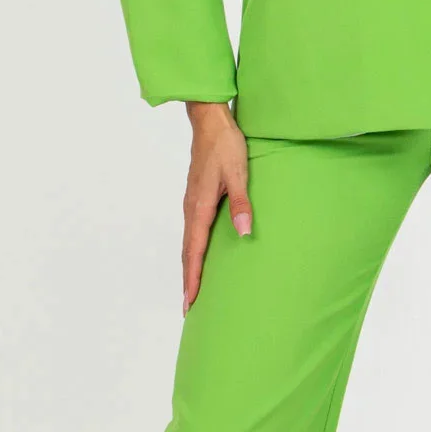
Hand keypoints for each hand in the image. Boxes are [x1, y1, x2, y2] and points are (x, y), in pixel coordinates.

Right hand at [182, 101, 251, 313]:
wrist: (210, 122)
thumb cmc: (226, 146)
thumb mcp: (240, 174)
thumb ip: (242, 204)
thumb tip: (243, 232)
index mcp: (200, 207)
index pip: (194, 251)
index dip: (193, 278)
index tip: (190, 302)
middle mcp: (191, 209)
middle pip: (187, 253)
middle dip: (188, 281)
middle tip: (189, 309)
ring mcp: (191, 204)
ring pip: (188, 244)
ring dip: (189, 268)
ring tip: (193, 290)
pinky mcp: (196, 199)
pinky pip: (192, 232)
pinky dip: (193, 251)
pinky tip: (199, 257)